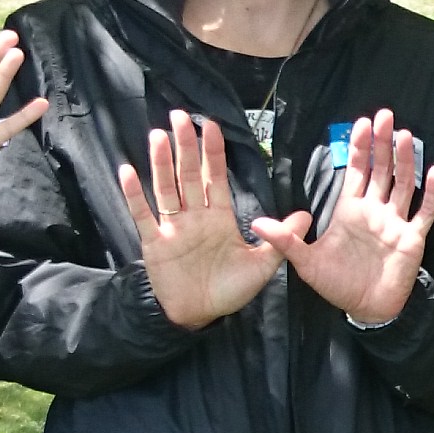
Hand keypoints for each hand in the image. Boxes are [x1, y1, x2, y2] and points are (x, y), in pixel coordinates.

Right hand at [113, 111, 282, 330]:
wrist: (201, 316)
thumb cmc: (230, 290)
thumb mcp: (262, 266)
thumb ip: (280, 239)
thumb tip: (306, 215)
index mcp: (219, 217)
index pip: (216, 178)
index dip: (213, 153)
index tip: (211, 126)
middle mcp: (195, 216)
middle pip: (189, 175)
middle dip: (186, 146)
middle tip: (180, 116)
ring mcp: (173, 227)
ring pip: (166, 188)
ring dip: (161, 162)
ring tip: (158, 135)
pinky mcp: (155, 242)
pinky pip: (143, 215)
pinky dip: (134, 194)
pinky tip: (127, 171)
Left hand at [251, 110, 433, 325]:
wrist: (364, 308)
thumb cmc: (336, 283)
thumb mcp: (305, 261)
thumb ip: (286, 240)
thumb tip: (256, 223)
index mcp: (350, 210)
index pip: (356, 171)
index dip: (359, 147)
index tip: (362, 123)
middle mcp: (374, 210)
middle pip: (381, 169)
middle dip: (383, 143)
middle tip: (386, 116)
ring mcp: (395, 222)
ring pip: (404, 184)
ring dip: (405, 160)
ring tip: (406, 136)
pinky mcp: (412, 238)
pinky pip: (425, 212)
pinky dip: (432, 193)